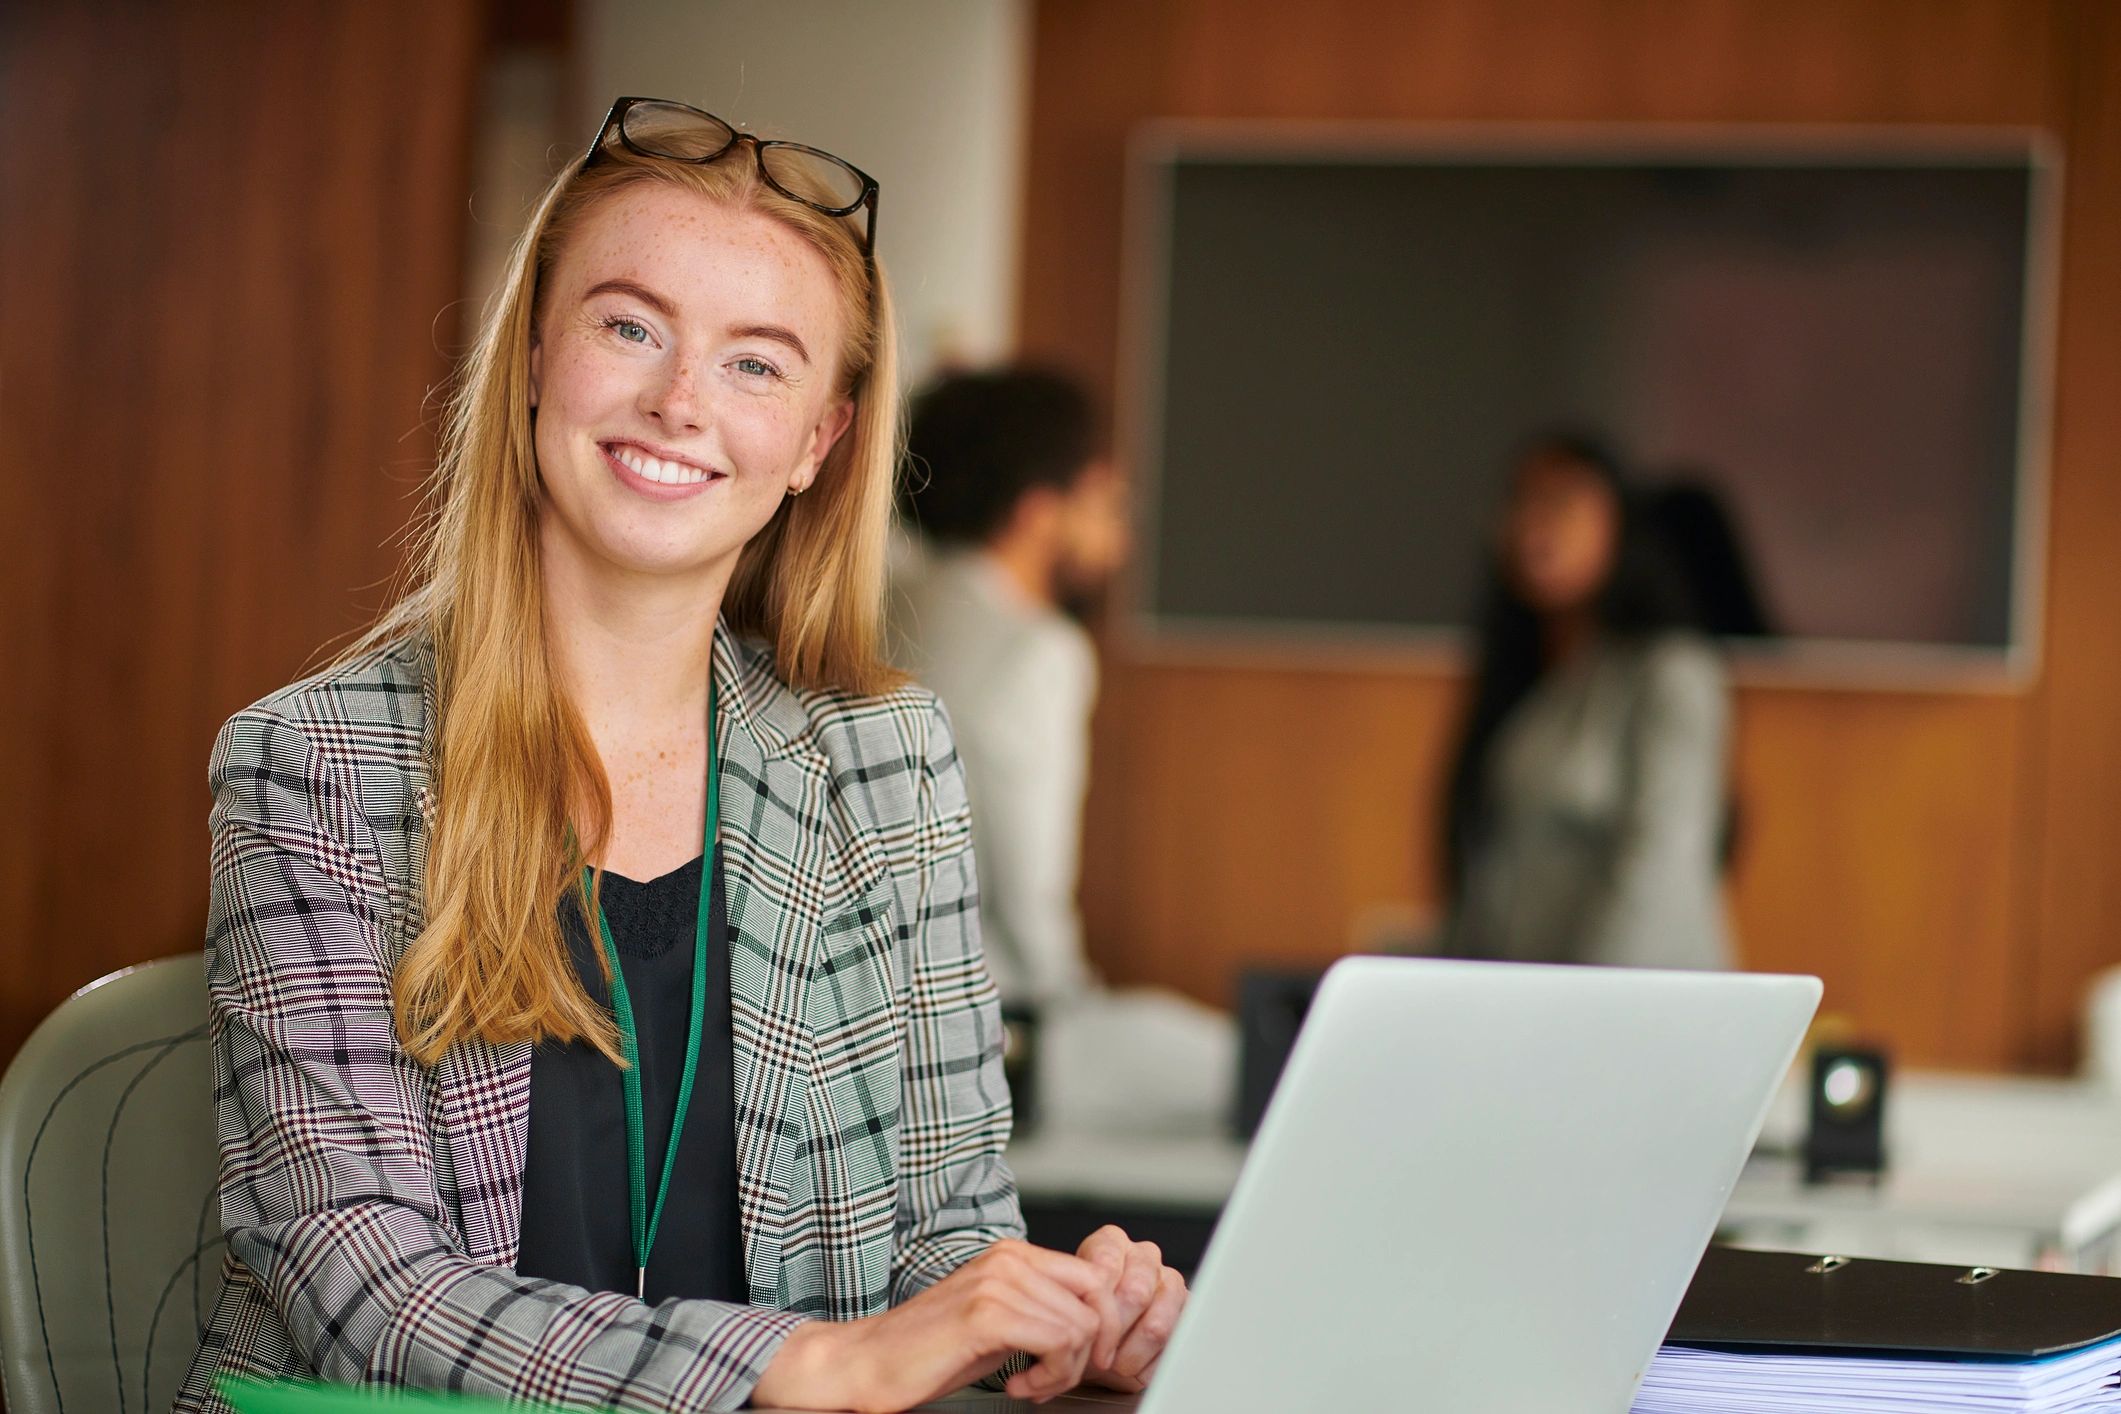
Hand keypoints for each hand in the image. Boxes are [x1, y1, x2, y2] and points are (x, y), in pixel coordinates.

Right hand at [749, 1239, 1116, 1411]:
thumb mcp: (999, 1320)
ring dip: (1064, 1371)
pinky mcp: (986, 1314)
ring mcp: (997, 1282)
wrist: (868, 1363)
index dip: (1103, 1325)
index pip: (1095, 1278)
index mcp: (1013, 1254)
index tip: (1085, 1360)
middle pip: (1096, 1302)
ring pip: (1081, 1327)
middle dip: (1088, 1352)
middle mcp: (1009, 1258)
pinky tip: (1019, 1387)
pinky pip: (1057, 1343)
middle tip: (1055, 1379)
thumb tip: (1094, 1323)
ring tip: (1030, 1386)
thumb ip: (1041, 1309)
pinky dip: (1049, 1377)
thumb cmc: (930, 1349)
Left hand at [1067, 1226, 1187, 1393]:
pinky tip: (1135, 1366)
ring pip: (1157, 1324)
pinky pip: (1173, 1346)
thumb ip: (1072, 1307)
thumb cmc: (1081, 1324)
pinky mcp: (1189, 1312)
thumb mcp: (1067, 1311)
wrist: (1098, 1349)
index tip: (1085, 1337)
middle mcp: (1144, 1256)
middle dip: (1115, 1333)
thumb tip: (1077, 1323)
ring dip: (1132, 1355)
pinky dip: (1149, 1365)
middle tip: (1102, 1356)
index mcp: (1111, 1243)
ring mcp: (1170, 1281)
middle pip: (1135, 1293)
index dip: (1095, 1310)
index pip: (1105, 1268)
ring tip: (1118, 1365)